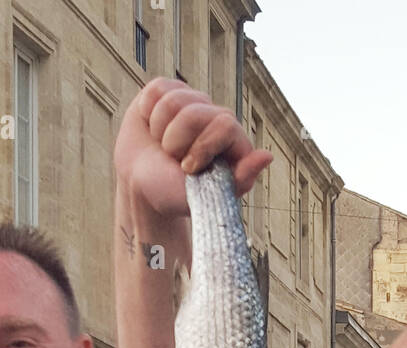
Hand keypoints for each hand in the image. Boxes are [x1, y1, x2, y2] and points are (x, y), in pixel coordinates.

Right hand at [114, 78, 271, 218]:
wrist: (139, 186)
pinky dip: (147, 114)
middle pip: (194, 112)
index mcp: (233, 142)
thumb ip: (240, 180)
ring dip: (160, 130)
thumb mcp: (205, 197)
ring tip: (162, 146)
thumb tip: (267, 156)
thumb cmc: (172, 194)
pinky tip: (152, 128)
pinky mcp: (168, 91)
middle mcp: (216, 117)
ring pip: (172, 101)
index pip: (224, 124)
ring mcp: (193, 102)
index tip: (187, 169)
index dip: (201, 147)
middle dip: (176, 141)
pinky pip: (156, 91)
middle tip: (173, 160)